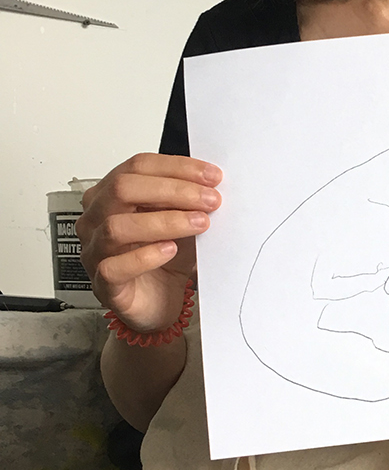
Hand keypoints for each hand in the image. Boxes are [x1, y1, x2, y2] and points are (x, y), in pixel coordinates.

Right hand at [76, 154, 222, 331]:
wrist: (161, 303)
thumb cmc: (166, 260)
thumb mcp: (182, 222)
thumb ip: (189, 201)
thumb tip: (211, 183)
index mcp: (112, 194)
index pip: (138, 166)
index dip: (177, 167)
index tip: (212, 176)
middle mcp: (97, 219)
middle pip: (122, 189)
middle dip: (173, 190)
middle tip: (210, 200)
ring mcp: (95, 250)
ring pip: (117, 227)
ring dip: (165, 221)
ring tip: (199, 224)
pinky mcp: (104, 283)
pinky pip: (115, 267)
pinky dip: (145, 256)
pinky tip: (170, 250)